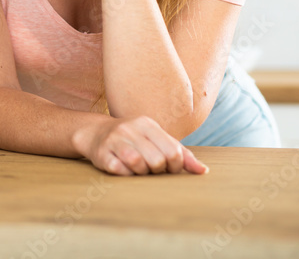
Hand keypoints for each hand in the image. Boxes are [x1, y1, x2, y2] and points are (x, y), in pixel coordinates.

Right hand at [73, 115, 207, 175]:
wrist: (95, 132)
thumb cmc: (133, 139)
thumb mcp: (156, 139)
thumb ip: (180, 153)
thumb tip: (203, 171)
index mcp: (147, 124)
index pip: (173, 150)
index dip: (175, 166)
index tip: (168, 168)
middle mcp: (130, 129)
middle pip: (157, 160)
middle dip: (157, 170)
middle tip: (151, 168)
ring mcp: (114, 140)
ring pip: (138, 164)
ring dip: (141, 173)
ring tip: (138, 169)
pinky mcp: (101, 153)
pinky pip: (120, 170)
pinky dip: (126, 174)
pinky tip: (123, 169)